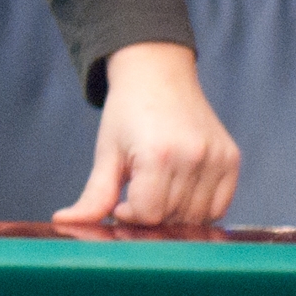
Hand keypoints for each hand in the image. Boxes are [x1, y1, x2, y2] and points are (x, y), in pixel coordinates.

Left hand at [55, 41, 239, 227]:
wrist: (157, 74)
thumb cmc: (127, 114)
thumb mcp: (106, 153)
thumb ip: (93, 196)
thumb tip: (64, 222)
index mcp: (158, 155)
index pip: (147, 214)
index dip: (129, 215)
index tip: (120, 202)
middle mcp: (193, 156)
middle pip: (171, 217)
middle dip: (149, 215)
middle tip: (136, 194)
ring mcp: (217, 158)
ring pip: (196, 218)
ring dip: (173, 215)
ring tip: (156, 189)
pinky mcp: (231, 159)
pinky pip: (218, 208)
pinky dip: (199, 210)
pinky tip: (179, 191)